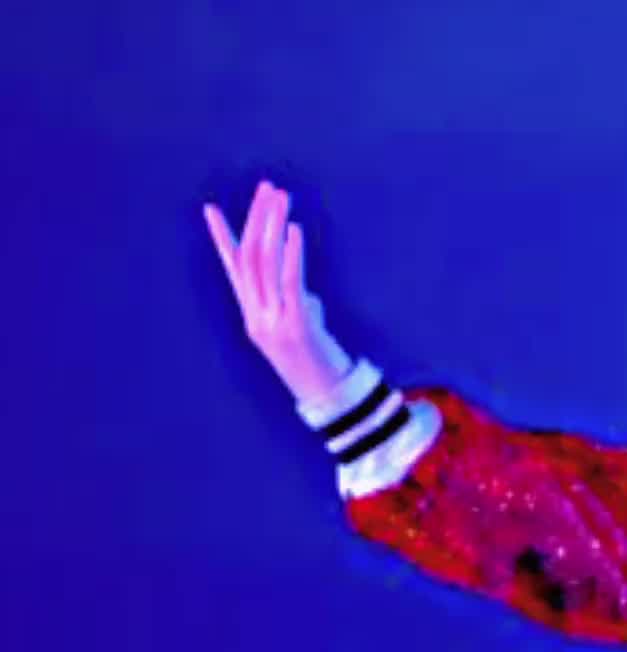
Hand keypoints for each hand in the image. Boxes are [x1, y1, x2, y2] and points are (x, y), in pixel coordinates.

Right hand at [203, 179, 355, 400]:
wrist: (326, 397)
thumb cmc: (317, 360)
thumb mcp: (300, 324)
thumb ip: (294, 299)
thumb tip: (296, 278)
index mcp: (252, 313)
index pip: (233, 269)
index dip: (222, 238)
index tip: (210, 209)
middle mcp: (257, 314)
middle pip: (251, 256)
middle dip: (258, 218)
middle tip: (268, 188)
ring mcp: (274, 320)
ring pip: (266, 263)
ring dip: (273, 225)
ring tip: (281, 197)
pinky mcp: (297, 325)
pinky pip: (290, 282)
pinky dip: (291, 253)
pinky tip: (294, 229)